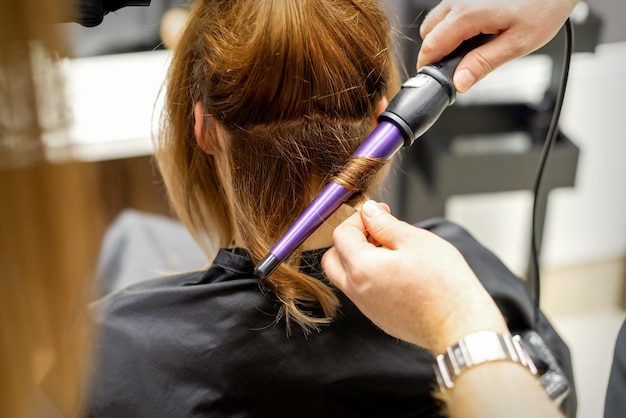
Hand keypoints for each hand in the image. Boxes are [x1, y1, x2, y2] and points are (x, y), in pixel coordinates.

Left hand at [322, 200, 506, 352]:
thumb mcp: (415, 240)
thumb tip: (369, 212)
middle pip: (334, 258)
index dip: (359, 218)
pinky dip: (369, 277)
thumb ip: (385, 223)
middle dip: (350, 239)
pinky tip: (397, 271)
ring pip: (346, 277)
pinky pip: (362, 292)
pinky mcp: (379, 318)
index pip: (341, 234)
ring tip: (390, 250)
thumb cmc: (444, 284)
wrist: (461, 325)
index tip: (379, 214)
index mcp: (361, 268)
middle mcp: (357, 291)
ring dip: (358, 258)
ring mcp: (367, 307)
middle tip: (376, 231)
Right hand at [417, 0, 577, 91]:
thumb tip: (460, 82)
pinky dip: (454, 23)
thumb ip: (484, 63)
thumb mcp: (518, 43)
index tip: (434, 80)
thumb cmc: (545, 4)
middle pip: (429, 32)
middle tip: (455, 68)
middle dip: (435, 52)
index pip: (431, 46)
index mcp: (467, 15)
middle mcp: (460, 0)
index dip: (429, 66)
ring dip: (444, 36)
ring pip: (437, 19)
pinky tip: (476, 31)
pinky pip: (451, 9)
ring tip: (468, 49)